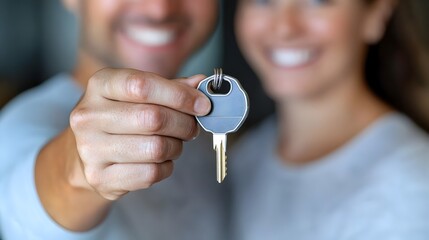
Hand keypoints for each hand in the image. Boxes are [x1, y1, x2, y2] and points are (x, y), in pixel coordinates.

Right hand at [69, 68, 210, 199]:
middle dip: (184, 124)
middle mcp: (88, 115)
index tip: (202, 104)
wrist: (84, 155)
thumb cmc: (120, 118)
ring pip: (156, 148)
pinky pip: (151, 173)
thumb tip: (200, 83)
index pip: (143, 85)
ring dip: (176, 147)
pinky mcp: (99, 177)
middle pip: (153, 119)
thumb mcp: (138, 94)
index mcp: (99, 85)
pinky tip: (160, 160)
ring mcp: (90, 149)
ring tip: (173, 143)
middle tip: (191, 127)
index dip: (180, 96)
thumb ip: (170, 87)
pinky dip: (166, 167)